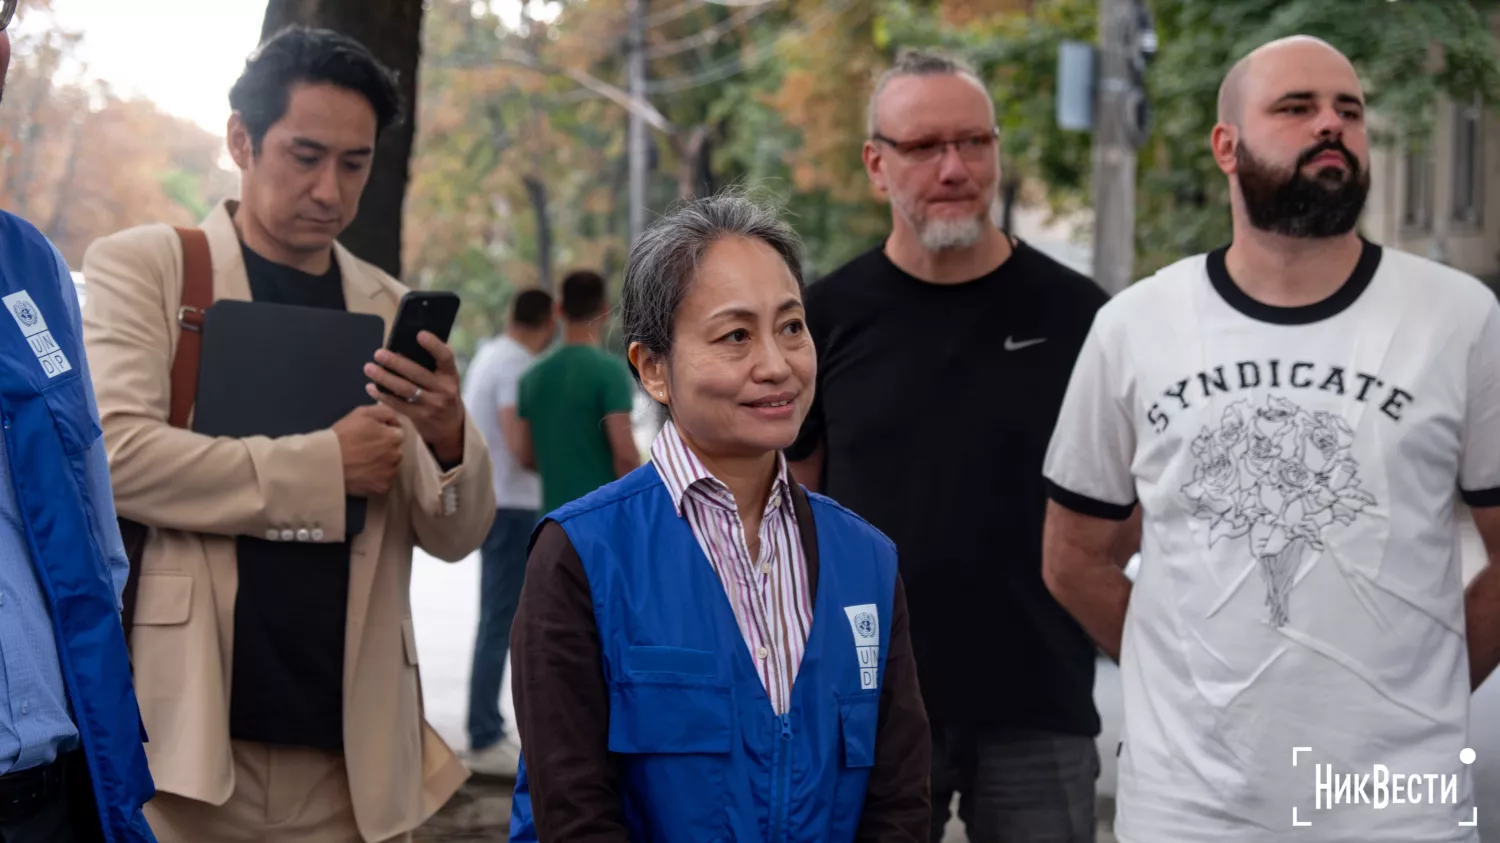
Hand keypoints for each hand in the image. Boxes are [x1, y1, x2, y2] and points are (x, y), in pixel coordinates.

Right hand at [333, 404, 404, 496]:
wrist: (327, 460)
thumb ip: (385, 412)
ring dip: (382, 465)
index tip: (373, 435)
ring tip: (364, 463)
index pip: (398, 434)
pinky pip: (383, 482)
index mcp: (394, 437)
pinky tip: (363, 475)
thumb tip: (395, 420)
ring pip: (390, 467)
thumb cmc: (344, 434)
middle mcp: (396, 456)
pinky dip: (376, 479)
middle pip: (395, 451)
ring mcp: (389, 473)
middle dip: (385, 449)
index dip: (386, 433)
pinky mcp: (381, 488)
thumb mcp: (363, 413)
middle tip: (366, 450)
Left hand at [364, 331, 465, 464]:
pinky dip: (383, 395)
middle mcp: (444, 389)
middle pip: (418, 374)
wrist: (450, 428)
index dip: (434, 345)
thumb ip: (431, 366)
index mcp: (450, 375)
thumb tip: (403, 347)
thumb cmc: (443, 396)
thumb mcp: (445, 380)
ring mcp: (433, 405)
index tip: (419, 334)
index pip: (446, 357)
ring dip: (385, 378)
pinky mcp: (420, 417)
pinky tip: (371, 387)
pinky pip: (399, 405)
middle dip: (396, 362)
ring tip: (369, 368)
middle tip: (379, 354)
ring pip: (406, 390)